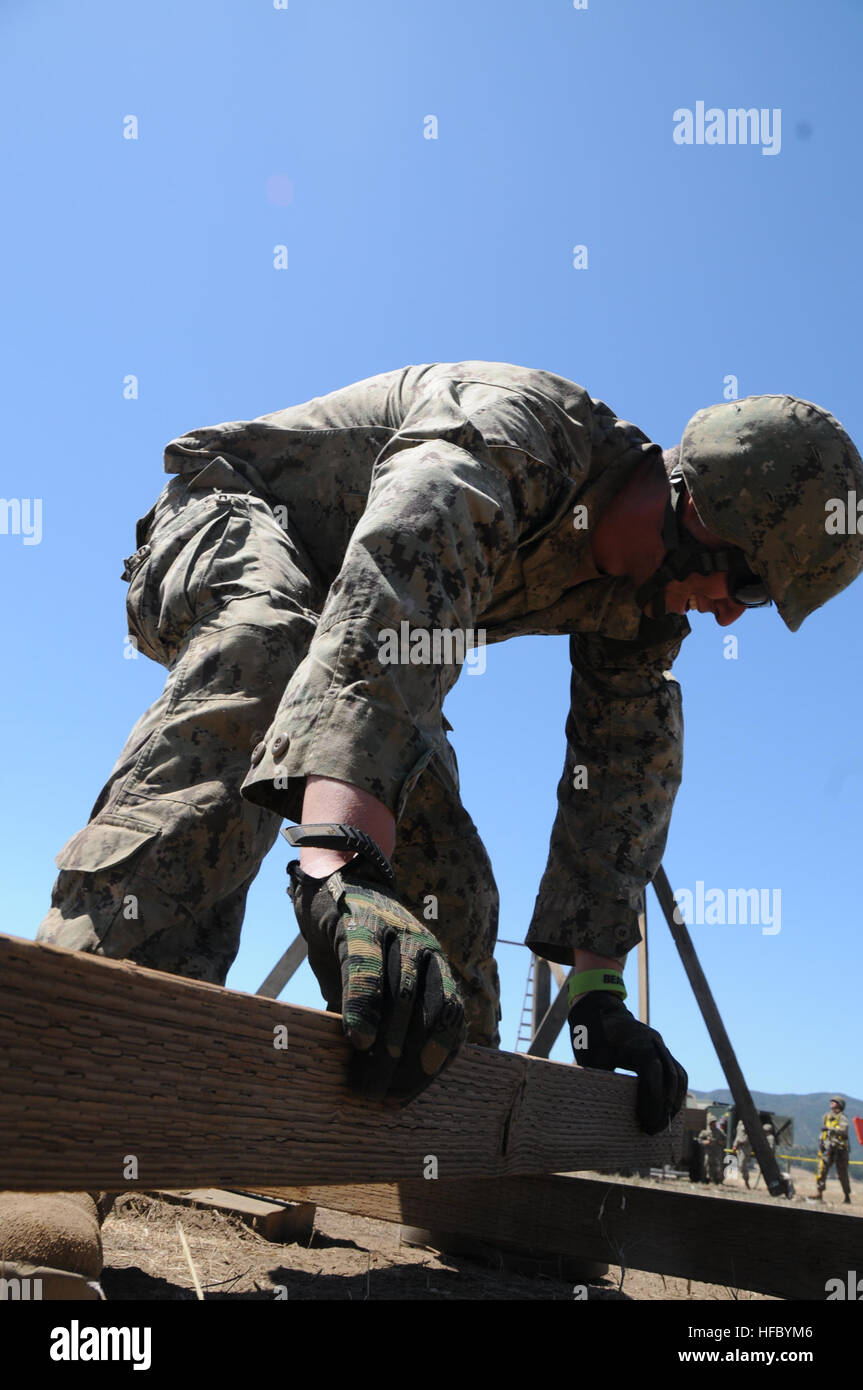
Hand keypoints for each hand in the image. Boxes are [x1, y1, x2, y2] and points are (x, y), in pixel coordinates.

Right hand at [288, 858, 465, 1102]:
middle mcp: (425, 951)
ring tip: (365, 1083)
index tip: (405, 1098)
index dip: (433, 1064)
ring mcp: (395, 934)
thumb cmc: (354, 948)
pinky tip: (355, 1038)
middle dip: (409, 1065)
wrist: (332, 883)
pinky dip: (364, 1006)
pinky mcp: (360, 922)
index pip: (451, 1022)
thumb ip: (384, 1021)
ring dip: (388, 1046)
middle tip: (381, 1099)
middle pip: (430, 1014)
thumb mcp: (380, 985)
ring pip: (403, 995)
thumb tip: (372, 1081)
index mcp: (436, 969)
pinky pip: (367, 967)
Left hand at [569, 991, 687, 1134]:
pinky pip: (676, 1071)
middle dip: (664, 1107)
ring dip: (674, 1101)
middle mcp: (654, 1043)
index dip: (653, 1100)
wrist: (598, 1008)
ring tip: (660, 1124)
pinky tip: (666, 1108)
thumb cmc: (592, 1034)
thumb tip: (608, 1110)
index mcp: (637, 1043)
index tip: (647, 1122)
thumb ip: (602, 1080)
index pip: (654, 1074)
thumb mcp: (591, 1057)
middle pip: (671, 1078)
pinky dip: (675, 1090)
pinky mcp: (661, 1049)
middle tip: (652, 1130)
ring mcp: (660, 1045)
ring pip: (679, 1075)